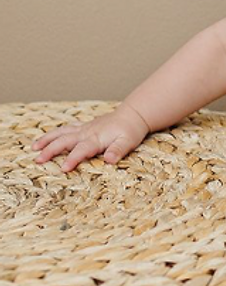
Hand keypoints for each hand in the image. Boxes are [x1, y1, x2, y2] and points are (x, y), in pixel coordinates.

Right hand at [32, 103, 150, 171]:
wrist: (133, 115)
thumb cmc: (131, 131)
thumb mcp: (128, 142)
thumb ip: (118, 151)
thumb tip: (110, 160)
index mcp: (96, 138)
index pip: (81, 150)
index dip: (72, 159)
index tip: (62, 169)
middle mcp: (87, 132)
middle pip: (65, 141)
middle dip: (50, 150)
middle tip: (37, 160)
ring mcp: (84, 129)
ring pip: (61, 132)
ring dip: (47, 139)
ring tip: (33, 147)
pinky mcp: (84, 127)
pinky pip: (66, 129)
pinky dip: (55, 133)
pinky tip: (48, 137)